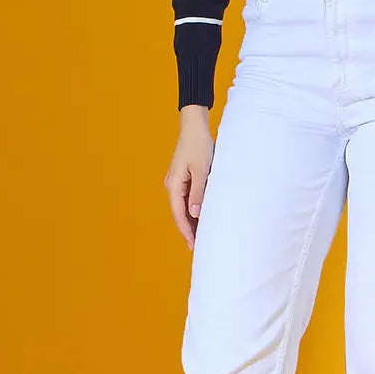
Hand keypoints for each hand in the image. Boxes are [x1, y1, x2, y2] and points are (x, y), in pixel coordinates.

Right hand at [166, 108, 212, 249]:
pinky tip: (202, 216)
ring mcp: (176, 182)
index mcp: (174, 185)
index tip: (194, 245)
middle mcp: (172, 185)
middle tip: (199, 247)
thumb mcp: (202, 169)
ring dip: (191, 221)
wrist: (194, 126)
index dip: (186, 231)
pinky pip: (187, 199)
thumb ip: (198, 192)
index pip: (179, 214)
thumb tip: (195, 214)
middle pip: (179, 213)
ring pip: (183, 207)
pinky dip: (194, 210)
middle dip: (188, 230)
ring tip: (202, 236)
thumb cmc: (199, 145)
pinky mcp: (183, 178)